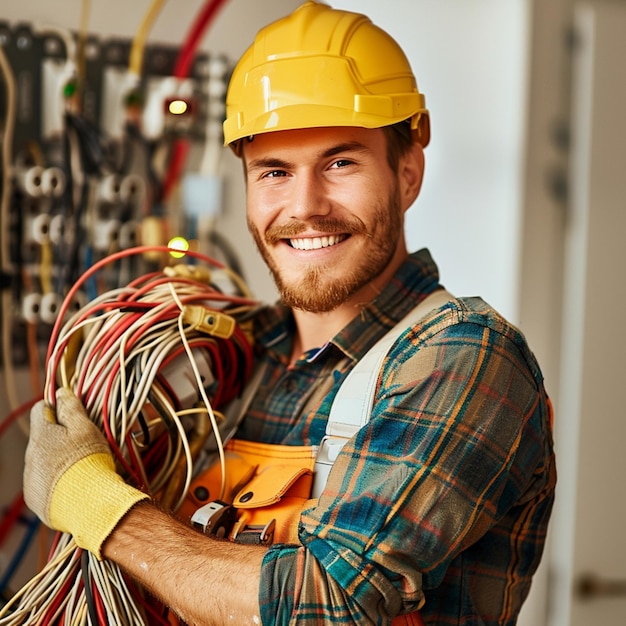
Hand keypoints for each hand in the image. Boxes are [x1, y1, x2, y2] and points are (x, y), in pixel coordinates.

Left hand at [23, 387, 148, 557]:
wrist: (88, 504)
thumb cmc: (88, 462)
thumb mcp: (85, 428)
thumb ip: (71, 408)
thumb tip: (61, 391)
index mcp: (41, 435)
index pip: (40, 409)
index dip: (58, 408)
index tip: (73, 414)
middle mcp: (30, 456)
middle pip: (43, 437)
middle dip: (60, 437)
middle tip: (84, 444)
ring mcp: (31, 479)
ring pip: (43, 459)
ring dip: (58, 459)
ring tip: (82, 467)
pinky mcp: (36, 498)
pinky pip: (44, 481)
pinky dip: (57, 480)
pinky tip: (75, 483)